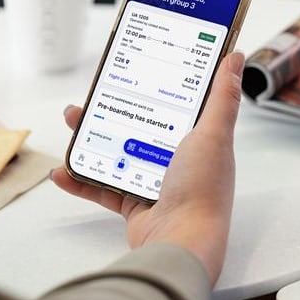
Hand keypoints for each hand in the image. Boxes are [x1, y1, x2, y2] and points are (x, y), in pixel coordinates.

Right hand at [50, 52, 244, 284]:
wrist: (181, 243)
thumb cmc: (202, 190)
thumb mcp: (213, 133)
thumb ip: (221, 96)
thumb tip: (234, 57)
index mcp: (201, 140)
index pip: (180, 103)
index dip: (161, 84)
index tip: (141, 65)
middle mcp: (180, 160)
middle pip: (143, 125)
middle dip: (116, 107)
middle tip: (96, 92)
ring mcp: (156, 182)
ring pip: (119, 151)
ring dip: (92, 137)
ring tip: (74, 120)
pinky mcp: (135, 204)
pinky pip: (103, 187)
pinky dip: (82, 179)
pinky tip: (64, 169)